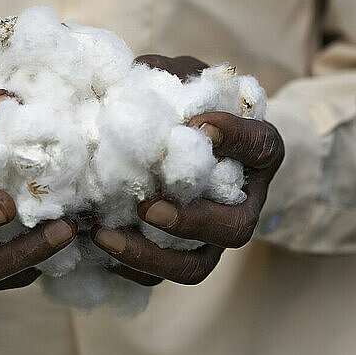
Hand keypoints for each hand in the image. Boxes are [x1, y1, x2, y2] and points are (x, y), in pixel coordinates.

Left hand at [92, 55, 284, 285]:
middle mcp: (240, 203)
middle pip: (234, 227)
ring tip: (103, 235)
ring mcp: (211, 236)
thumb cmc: (181, 109)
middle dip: (190, 221)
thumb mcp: (178, 83)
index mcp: (252, 156)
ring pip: (196, 265)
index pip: (261, 147)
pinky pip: (159, 276)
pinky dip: (126, 265)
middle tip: (149, 207)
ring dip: (150, 255)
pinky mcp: (180, 253)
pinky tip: (94, 245)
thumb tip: (132, 79)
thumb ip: (164, 78)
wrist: (176, 148)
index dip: (237, 138)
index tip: (200, 124)